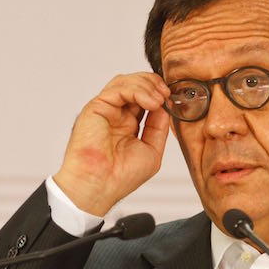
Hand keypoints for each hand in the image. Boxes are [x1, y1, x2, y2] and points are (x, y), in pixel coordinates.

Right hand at [53, 72, 170, 215]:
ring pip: (125, 82)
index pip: (144, 98)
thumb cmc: (120, 177)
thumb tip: (166, 107)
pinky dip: (136, 89)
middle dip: (154, 84)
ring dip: (146, 85)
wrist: (100, 186)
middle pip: (135, 85)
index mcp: (128, 125)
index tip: (172, 98)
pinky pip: (117, 88)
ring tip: (159, 97)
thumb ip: (159, 128)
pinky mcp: (96, 107)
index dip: (159, 94)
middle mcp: (116, 115)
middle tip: (167, 92)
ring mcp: (106, 110)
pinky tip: (150, 101)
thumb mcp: (152, 150)